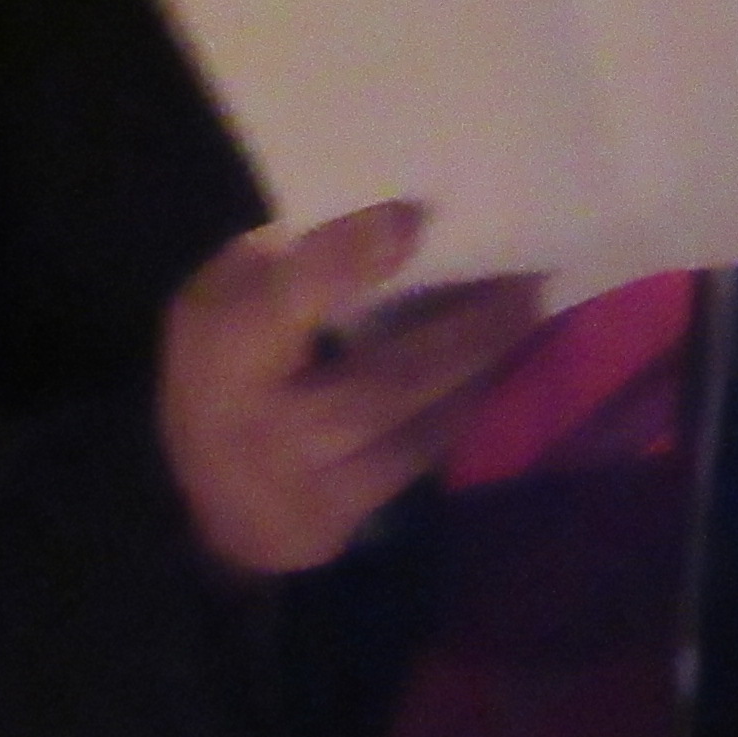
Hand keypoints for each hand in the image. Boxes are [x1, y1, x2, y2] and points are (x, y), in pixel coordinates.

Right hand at [156, 202, 550, 578]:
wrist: (207, 493)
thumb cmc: (223, 366)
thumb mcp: (224, 297)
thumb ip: (287, 262)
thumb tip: (389, 222)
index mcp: (224, 347)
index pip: (286, 301)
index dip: (348, 259)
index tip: (414, 218)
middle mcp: (262, 423)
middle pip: (379, 381)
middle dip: (463, 330)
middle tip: (528, 281)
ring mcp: (303, 481)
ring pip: (412, 427)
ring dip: (481, 368)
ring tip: (530, 313)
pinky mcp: (338, 518)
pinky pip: (416, 460)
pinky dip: (463, 408)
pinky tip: (500, 366)